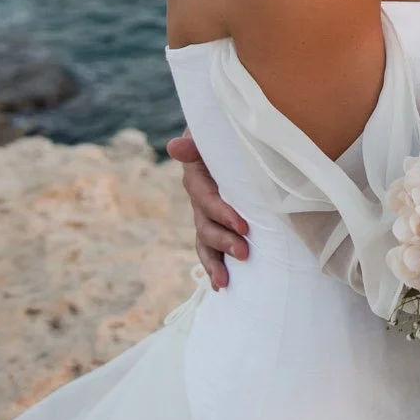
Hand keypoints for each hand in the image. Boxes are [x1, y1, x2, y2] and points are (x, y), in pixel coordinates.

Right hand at [166, 129, 249, 289]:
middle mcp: (199, 200)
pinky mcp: (217, 224)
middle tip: (245, 252)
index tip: (243, 226)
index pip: (207, 199)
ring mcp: (206, 215)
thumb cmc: (224, 133)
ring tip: (224, 283)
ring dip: (214, 263)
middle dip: (223, 242)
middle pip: (205, 226)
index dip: (223, 214)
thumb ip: (195, 143)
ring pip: (206, 242)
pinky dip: (215, 266)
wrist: (227, 138)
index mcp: (197, 178)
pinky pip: (212, 247)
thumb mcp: (210, 134)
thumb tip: (174, 146)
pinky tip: (221, 286)